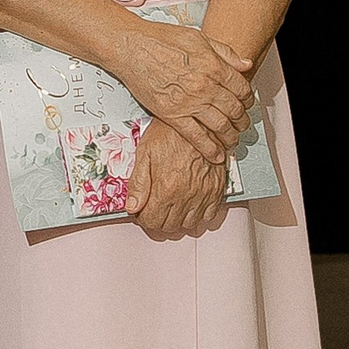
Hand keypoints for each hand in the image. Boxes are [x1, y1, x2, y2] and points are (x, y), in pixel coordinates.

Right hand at [113, 23, 254, 162]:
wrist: (130, 47)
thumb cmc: (160, 39)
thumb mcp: (198, 37)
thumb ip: (224, 52)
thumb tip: (246, 64)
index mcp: (213, 66)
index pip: (242, 89)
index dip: (248, 99)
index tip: (247, 103)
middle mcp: (205, 86)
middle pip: (234, 110)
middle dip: (242, 120)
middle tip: (242, 124)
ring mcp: (189, 102)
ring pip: (220, 126)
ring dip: (230, 136)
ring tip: (232, 139)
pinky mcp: (171, 115)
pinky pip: (196, 137)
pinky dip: (209, 149)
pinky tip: (216, 154)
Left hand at [125, 121, 227, 241]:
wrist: (198, 122)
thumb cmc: (171, 133)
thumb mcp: (145, 153)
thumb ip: (137, 183)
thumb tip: (132, 206)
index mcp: (166, 188)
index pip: (151, 221)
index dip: (143, 218)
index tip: (142, 211)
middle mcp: (186, 195)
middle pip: (169, 226)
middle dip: (158, 220)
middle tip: (154, 208)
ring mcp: (203, 194)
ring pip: (189, 225)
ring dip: (177, 219)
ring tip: (170, 206)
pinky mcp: (217, 190)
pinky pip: (209, 216)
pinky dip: (198, 215)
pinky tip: (189, 204)